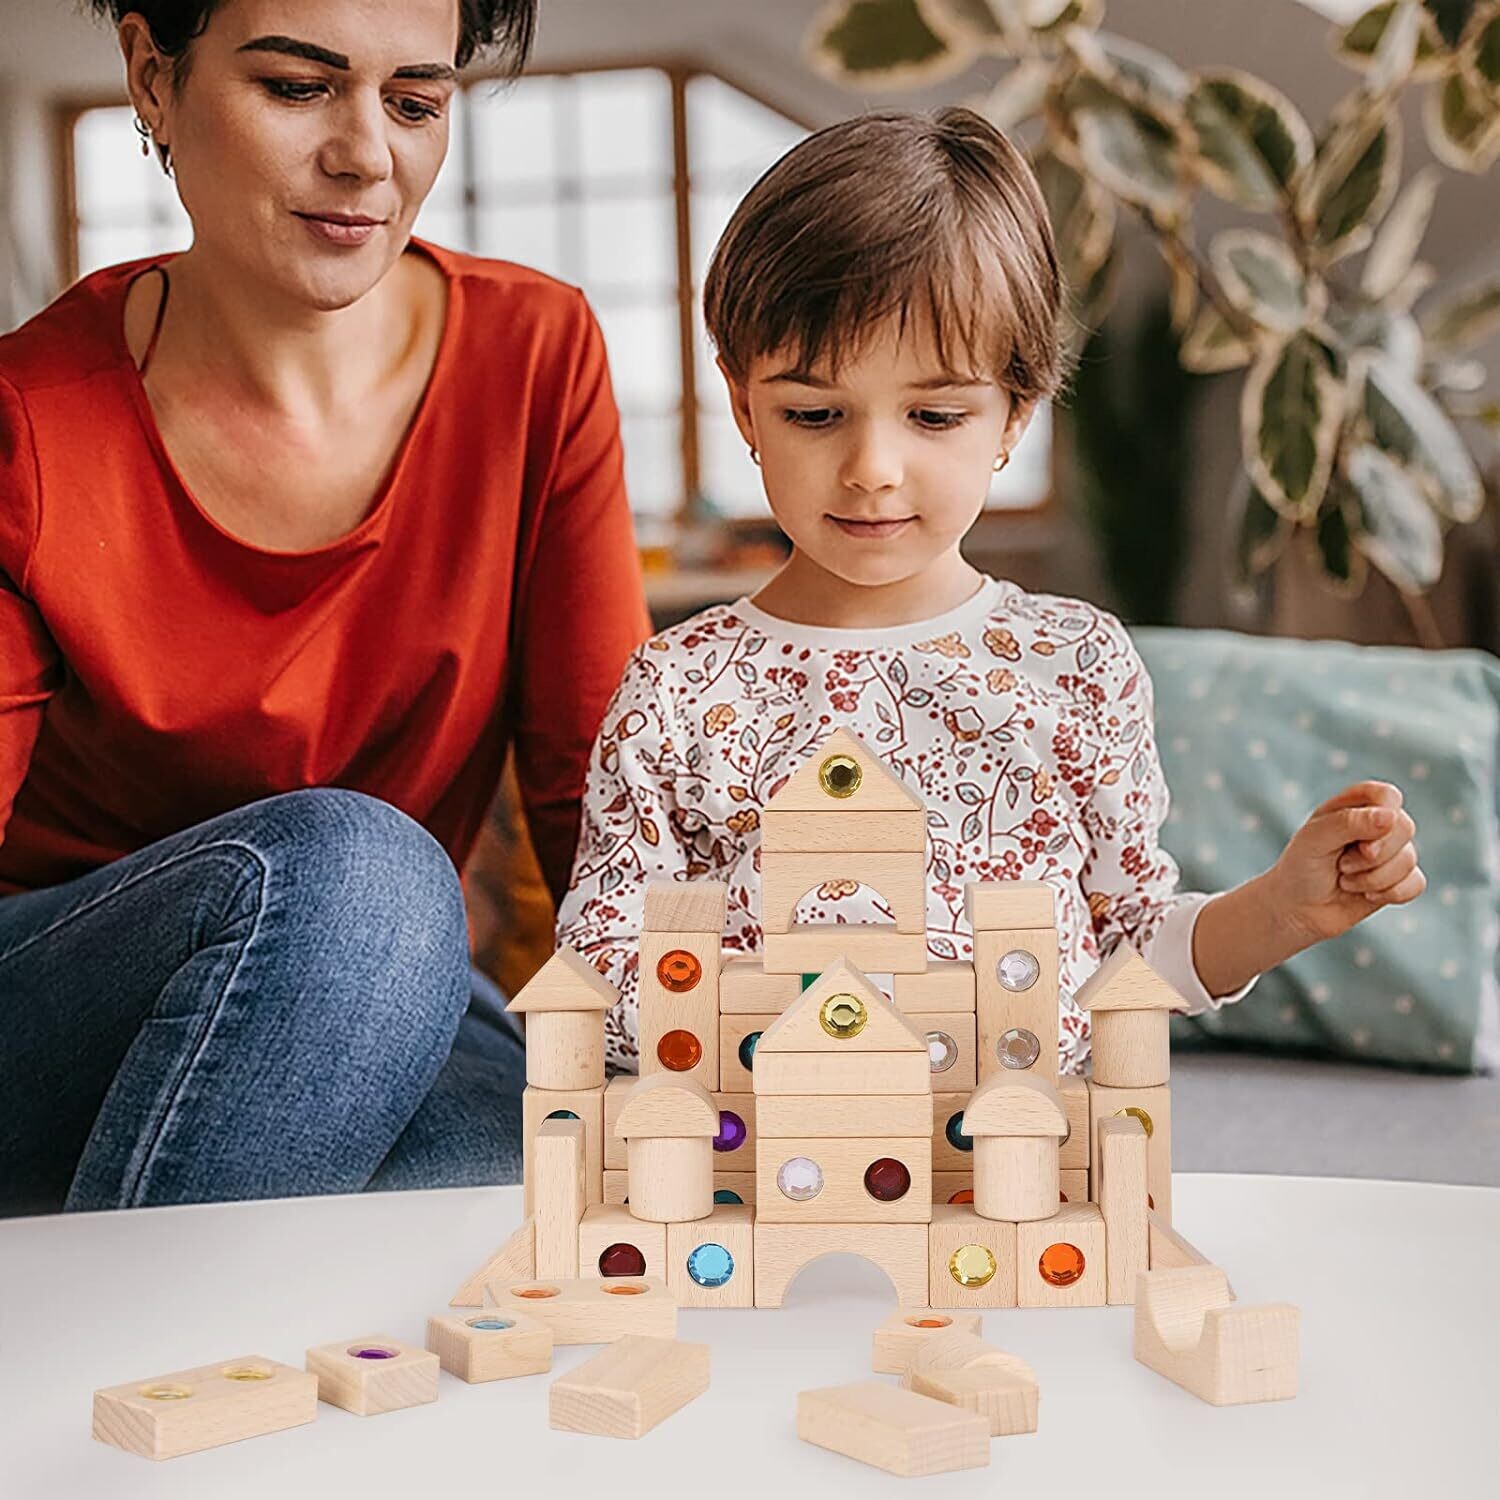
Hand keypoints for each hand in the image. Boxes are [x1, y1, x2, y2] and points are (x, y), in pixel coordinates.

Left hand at [1268, 780, 1424, 946]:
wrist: (1298, 910)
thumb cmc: (1301, 867)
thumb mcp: (1314, 840)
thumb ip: (1348, 823)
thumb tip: (1390, 817)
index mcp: (1354, 805)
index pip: (1388, 795)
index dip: (1382, 814)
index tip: (1359, 839)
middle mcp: (1377, 825)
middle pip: (1405, 827)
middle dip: (1374, 854)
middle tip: (1343, 865)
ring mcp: (1391, 852)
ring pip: (1409, 859)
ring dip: (1372, 878)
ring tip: (1345, 880)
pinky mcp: (1399, 879)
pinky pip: (1416, 884)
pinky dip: (1389, 894)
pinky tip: (1366, 895)